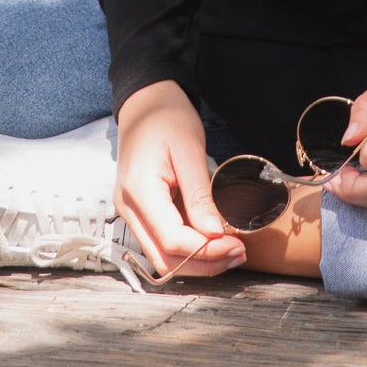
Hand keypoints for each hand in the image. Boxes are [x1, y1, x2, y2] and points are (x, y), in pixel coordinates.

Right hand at [115, 80, 247, 278]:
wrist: (145, 102)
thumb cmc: (166, 117)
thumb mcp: (189, 149)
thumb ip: (200, 194)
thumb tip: (215, 234)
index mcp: (139, 190)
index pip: (172, 239)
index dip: (206, 250)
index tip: (236, 245)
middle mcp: (128, 208)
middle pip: (165, 258)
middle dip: (204, 264)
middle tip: (238, 253)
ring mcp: (130, 212)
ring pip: (162, 257)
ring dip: (196, 261)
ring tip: (229, 250)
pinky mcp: (139, 212)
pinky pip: (161, 242)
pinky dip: (187, 249)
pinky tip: (211, 240)